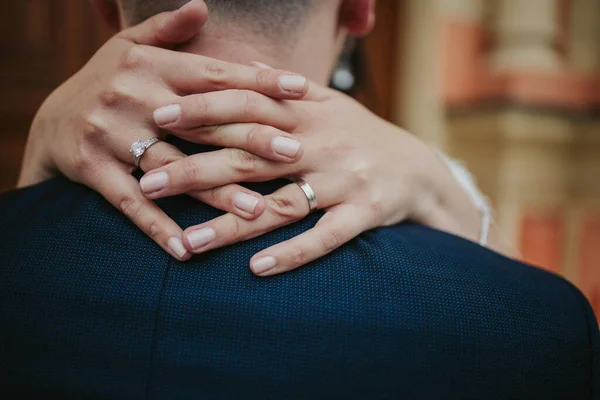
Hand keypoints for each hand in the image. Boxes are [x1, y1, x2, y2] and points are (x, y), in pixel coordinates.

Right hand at [18, 1, 308, 260]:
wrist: (51, 117)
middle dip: (251, 138)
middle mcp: (134, 97)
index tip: (302, 89)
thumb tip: (202, 5)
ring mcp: (112, 134)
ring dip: (215, 191)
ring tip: (256, 210)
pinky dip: (157, 226)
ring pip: (173, 166)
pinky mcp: (92, 168)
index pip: (216, 74)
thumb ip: (168, 28)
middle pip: (203, 122)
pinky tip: (187, 250)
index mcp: (152, 66)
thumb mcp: (131, 47)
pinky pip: (130, 202)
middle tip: (295, 153)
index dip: (260, 80)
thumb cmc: (108, 81)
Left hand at [140, 75, 491, 275]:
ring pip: (281, 203)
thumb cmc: (362, 135)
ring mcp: (343, 181)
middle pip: (251, 156)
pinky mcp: (363, 214)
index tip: (157, 118)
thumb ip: (286, 86)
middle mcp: (322, 144)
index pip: (247, 106)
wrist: (420, 169)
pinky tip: (257, 269)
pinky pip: (324, 237)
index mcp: (309, 113)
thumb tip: (244, 64)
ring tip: (189, 241)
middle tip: (149, 182)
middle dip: (197, 169)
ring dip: (234, 223)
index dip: (203, 110)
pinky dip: (292, 253)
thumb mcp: (329, 102)